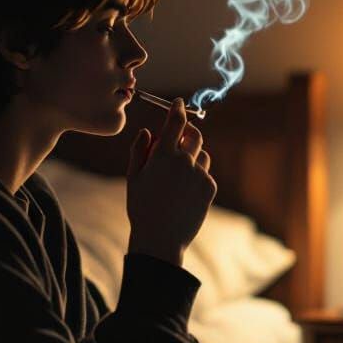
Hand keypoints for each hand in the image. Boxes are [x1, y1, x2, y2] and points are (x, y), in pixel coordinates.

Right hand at [126, 99, 215, 266]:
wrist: (161, 238)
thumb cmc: (141, 207)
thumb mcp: (133, 177)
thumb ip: (139, 150)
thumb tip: (148, 131)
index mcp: (163, 155)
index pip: (175, 122)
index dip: (177, 109)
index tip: (179, 103)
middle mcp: (184, 160)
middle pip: (194, 135)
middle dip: (188, 133)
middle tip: (179, 140)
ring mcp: (199, 174)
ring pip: (202, 155)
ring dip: (192, 157)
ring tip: (177, 178)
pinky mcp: (209, 188)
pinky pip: (205, 174)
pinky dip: (197, 177)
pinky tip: (183, 194)